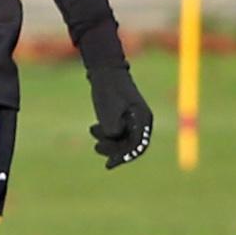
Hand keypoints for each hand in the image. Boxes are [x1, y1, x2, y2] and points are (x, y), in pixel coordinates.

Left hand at [83, 46, 154, 168]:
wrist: (105, 70)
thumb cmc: (108, 88)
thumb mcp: (108, 110)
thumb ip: (112, 129)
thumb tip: (113, 139)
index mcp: (142, 118)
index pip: (137, 145)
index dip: (124, 157)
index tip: (110, 164)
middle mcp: (140, 121)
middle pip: (130, 145)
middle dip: (113, 149)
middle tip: (96, 148)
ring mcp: (132, 119)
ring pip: (121, 139)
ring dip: (106, 140)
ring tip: (92, 129)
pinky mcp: (123, 116)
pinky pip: (116, 132)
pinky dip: (105, 134)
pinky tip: (94, 127)